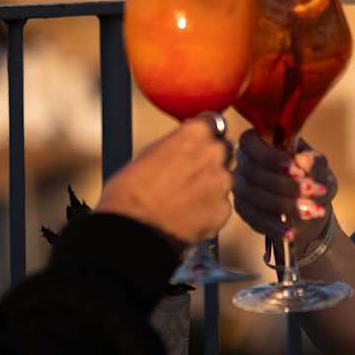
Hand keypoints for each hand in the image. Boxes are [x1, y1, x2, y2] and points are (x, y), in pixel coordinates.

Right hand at [97, 116, 233, 244]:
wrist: (134, 230)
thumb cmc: (130, 192)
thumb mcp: (148, 153)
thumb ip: (175, 144)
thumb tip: (181, 145)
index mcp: (194, 133)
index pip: (212, 124)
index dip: (202, 137)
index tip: (195, 146)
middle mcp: (214, 153)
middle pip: (221, 152)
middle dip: (209, 162)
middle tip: (187, 178)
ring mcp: (222, 183)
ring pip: (223, 180)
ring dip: (210, 188)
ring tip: (184, 202)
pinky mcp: (224, 210)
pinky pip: (221, 206)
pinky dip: (209, 211)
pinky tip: (188, 217)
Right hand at [230, 132, 336, 243]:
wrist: (311, 208)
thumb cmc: (314, 178)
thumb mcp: (321, 169)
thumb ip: (315, 162)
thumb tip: (303, 161)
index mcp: (261, 142)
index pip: (251, 142)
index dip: (270, 156)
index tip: (296, 169)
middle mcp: (245, 162)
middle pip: (253, 172)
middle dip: (285, 184)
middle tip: (313, 191)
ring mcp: (242, 187)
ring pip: (254, 196)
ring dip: (284, 205)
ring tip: (311, 211)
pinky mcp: (244, 210)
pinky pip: (254, 218)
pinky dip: (275, 226)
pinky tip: (292, 230)